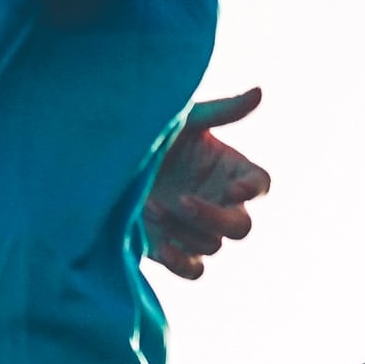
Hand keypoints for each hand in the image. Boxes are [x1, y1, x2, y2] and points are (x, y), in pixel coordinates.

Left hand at [144, 88, 269, 280]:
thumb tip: (261, 92)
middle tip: (183, 201)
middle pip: (241, 227)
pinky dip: (184, 263)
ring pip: (213, 246)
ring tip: (150, 206)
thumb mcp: (183, 119)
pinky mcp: (174, 251)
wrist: (103, 163)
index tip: (232, 188)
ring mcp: (197, 230)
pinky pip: (194, 271)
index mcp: (228, 170)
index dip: (252, 190)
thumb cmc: (148, 133)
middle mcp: (218, 203)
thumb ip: (223, 111)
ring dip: (184, 229)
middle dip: (215, 218)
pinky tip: (164, 248)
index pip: (259, 185)